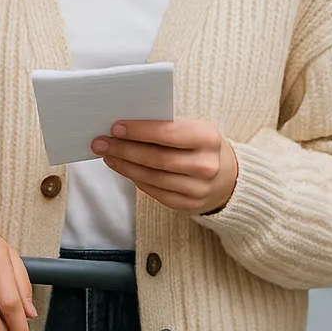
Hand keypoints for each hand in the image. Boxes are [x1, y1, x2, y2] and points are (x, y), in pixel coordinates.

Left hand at [92, 119, 238, 215]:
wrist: (230, 177)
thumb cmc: (202, 146)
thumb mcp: (194, 129)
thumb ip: (166, 126)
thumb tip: (125, 126)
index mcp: (208, 137)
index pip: (167, 133)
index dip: (139, 131)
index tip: (115, 127)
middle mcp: (206, 165)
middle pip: (156, 158)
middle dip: (124, 149)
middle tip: (101, 142)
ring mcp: (199, 188)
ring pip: (152, 177)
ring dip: (125, 165)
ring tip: (108, 155)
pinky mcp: (190, 204)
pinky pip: (155, 192)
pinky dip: (136, 179)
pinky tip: (123, 168)